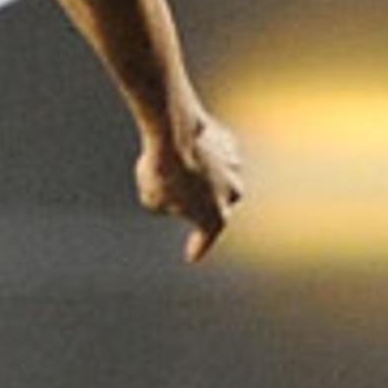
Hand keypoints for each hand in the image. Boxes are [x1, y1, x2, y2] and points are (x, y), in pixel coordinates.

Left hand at [138, 114, 244, 261]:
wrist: (174, 131)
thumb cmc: (161, 170)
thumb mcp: (152, 200)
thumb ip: (167, 207)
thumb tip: (172, 198)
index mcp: (215, 218)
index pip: (206, 239)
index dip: (197, 248)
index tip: (192, 256)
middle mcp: (232, 195)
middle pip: (218, 207)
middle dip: (204, 207)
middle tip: (186, 205)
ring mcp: (235, 169)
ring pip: (222, 180)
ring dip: (207, 180)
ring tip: (184, 172)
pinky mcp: (231, 144)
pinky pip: (220, 157)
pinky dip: (209, 157)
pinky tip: (192, 152)